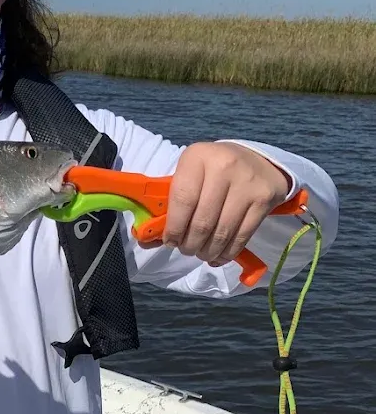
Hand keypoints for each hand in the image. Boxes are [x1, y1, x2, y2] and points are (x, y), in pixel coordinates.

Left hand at [157, 142, 291, 266]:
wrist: (257, 160)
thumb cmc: (213, 170)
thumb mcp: (190, 173)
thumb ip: (170, 203)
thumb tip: (148, 240)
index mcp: (197, 156)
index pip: (182, 200)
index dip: (174, 228)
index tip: (171, 242)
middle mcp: (224, 166)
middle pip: (202, 221)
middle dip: (190, 244)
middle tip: (187, 250)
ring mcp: (247, 183)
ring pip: (222, 232)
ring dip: (208, 251)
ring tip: (202, 253)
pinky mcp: (264, 199)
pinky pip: (242, 235)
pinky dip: (228, 252)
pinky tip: (219, 256)